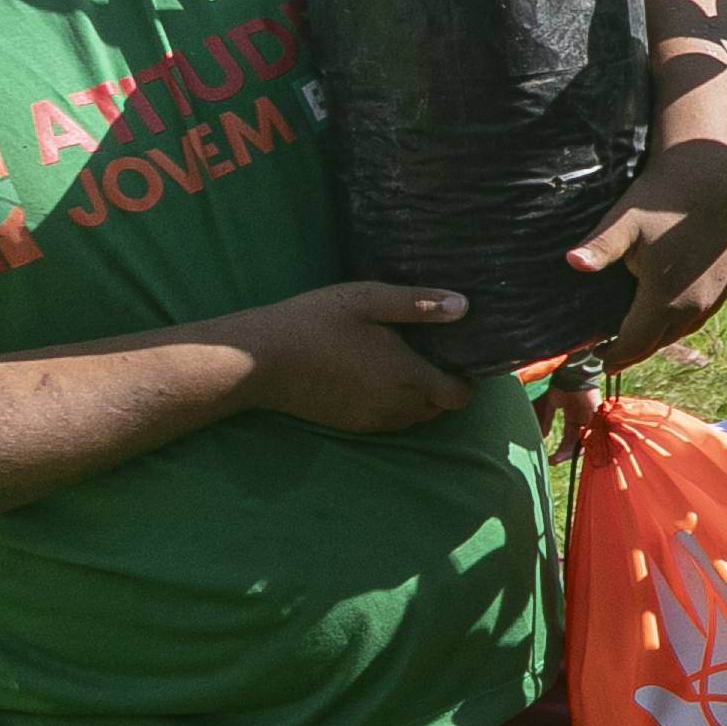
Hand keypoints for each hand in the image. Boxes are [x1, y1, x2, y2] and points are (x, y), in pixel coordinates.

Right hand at [238, 283, 478, 431]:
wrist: (259, 360)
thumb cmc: (315, 323)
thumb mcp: (369, 300)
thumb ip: (419, 304)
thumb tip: (464, 305)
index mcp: (409, 379)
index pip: (461, 396)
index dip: (467, 377)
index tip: (457, 354)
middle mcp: (396, 408)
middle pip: (440, 407)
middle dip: (443, 384)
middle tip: (429, 352)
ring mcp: (372, 421)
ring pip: (414, 416)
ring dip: (418, 396)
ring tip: (401, 361)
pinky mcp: (350, 425)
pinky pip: (387, 420)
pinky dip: (392, 403)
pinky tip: (373, 375)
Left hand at [573, 137, 726, 370]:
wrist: (710, 180)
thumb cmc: (662, 201)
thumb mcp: (625, 223)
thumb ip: (600, 248)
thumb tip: (572, 262)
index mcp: (664, 299)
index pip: (635, 345)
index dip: (614, 358)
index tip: (599, 361)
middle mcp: (693, 307)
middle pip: (657, 344)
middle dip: (633, 351)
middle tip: (612, 353)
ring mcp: (713, 298)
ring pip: (679, 333)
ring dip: (657, 338)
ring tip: (636, 335)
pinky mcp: (725, 287)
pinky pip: (697, 318)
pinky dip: (678, 323)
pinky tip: (666, 313)